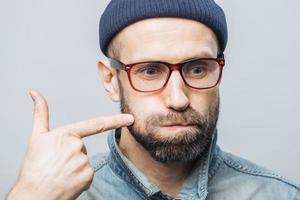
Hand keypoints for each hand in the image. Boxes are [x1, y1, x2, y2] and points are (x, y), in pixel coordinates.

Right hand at [7, 90, 133, 199]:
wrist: (33, 194)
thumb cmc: (34, 166)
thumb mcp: (36, 137)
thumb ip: (41, 113)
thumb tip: (35, 93)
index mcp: (67, 134)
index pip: (96, 125)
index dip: (116, 121)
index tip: (130, 119)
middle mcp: (78, 147)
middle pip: (82, 147)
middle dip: (72, 154)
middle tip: (57, 164)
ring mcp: (84, 162)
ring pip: (84, 162)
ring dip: (75, 167)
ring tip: (60, 173)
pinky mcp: (88, 177)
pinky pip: (87, 175)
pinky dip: (79, 178)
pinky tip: (66, 181)